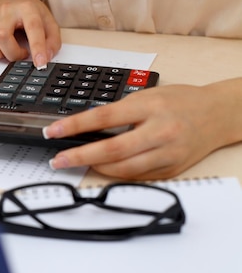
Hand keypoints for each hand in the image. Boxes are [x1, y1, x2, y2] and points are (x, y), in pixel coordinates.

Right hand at [0, 0, 60, 66]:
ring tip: (7, 52)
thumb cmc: (31, 12)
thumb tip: (46, 57)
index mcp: (27, 8)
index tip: (40, 63)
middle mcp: (7, 11)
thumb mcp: (49, 22)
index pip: (32, 27)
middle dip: (12, 53)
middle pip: (2, 35)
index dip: (37, 47)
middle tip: (21, 54)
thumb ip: (52, 41)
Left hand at [43, 82, 241, 179]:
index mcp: (150, 106)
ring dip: (95, 168)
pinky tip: (103, 168)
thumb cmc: (180, 102)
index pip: (103, 117)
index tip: (53, 132)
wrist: (218, 114)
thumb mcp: (148, 96)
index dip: (74, 126)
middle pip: (111, 149)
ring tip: (77, 162)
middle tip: (58, 160)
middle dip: (78, 156)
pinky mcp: (171, 169)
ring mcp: (167, 153)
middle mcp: (160, 131)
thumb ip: (120, 112)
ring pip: (123, 169)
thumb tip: (85, 128)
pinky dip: (116, 174)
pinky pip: (137, 177)